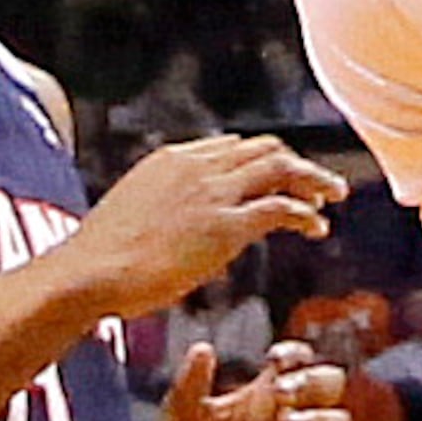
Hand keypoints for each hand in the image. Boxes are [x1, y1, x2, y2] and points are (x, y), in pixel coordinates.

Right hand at [69, 132, 340, 328]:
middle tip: (317, 186)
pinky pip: (281, 208)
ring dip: (314, 180)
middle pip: (264, 149)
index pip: (232, 147)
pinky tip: (317, 228)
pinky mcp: (225, 226)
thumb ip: (158, 206)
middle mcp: (197, 168)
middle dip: (295, 164)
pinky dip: (306, 215)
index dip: (261, 161)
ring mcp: (213, 194)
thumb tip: (171, 225)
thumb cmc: (98, 258)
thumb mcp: (130, 213)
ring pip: (282, 169)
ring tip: (334, 196)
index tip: (277, 178)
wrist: (87, 273)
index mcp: (171, 160)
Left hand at [154, 344, 352, 420]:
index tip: (273, 359)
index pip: (296, 362)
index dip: (294, 354)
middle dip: (313, 382)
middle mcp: (287, 419)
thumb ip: (192, 383)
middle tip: (280, 392)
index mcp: (263, 395)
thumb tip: (202, 348)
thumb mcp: (179, 418)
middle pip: (328, 385)